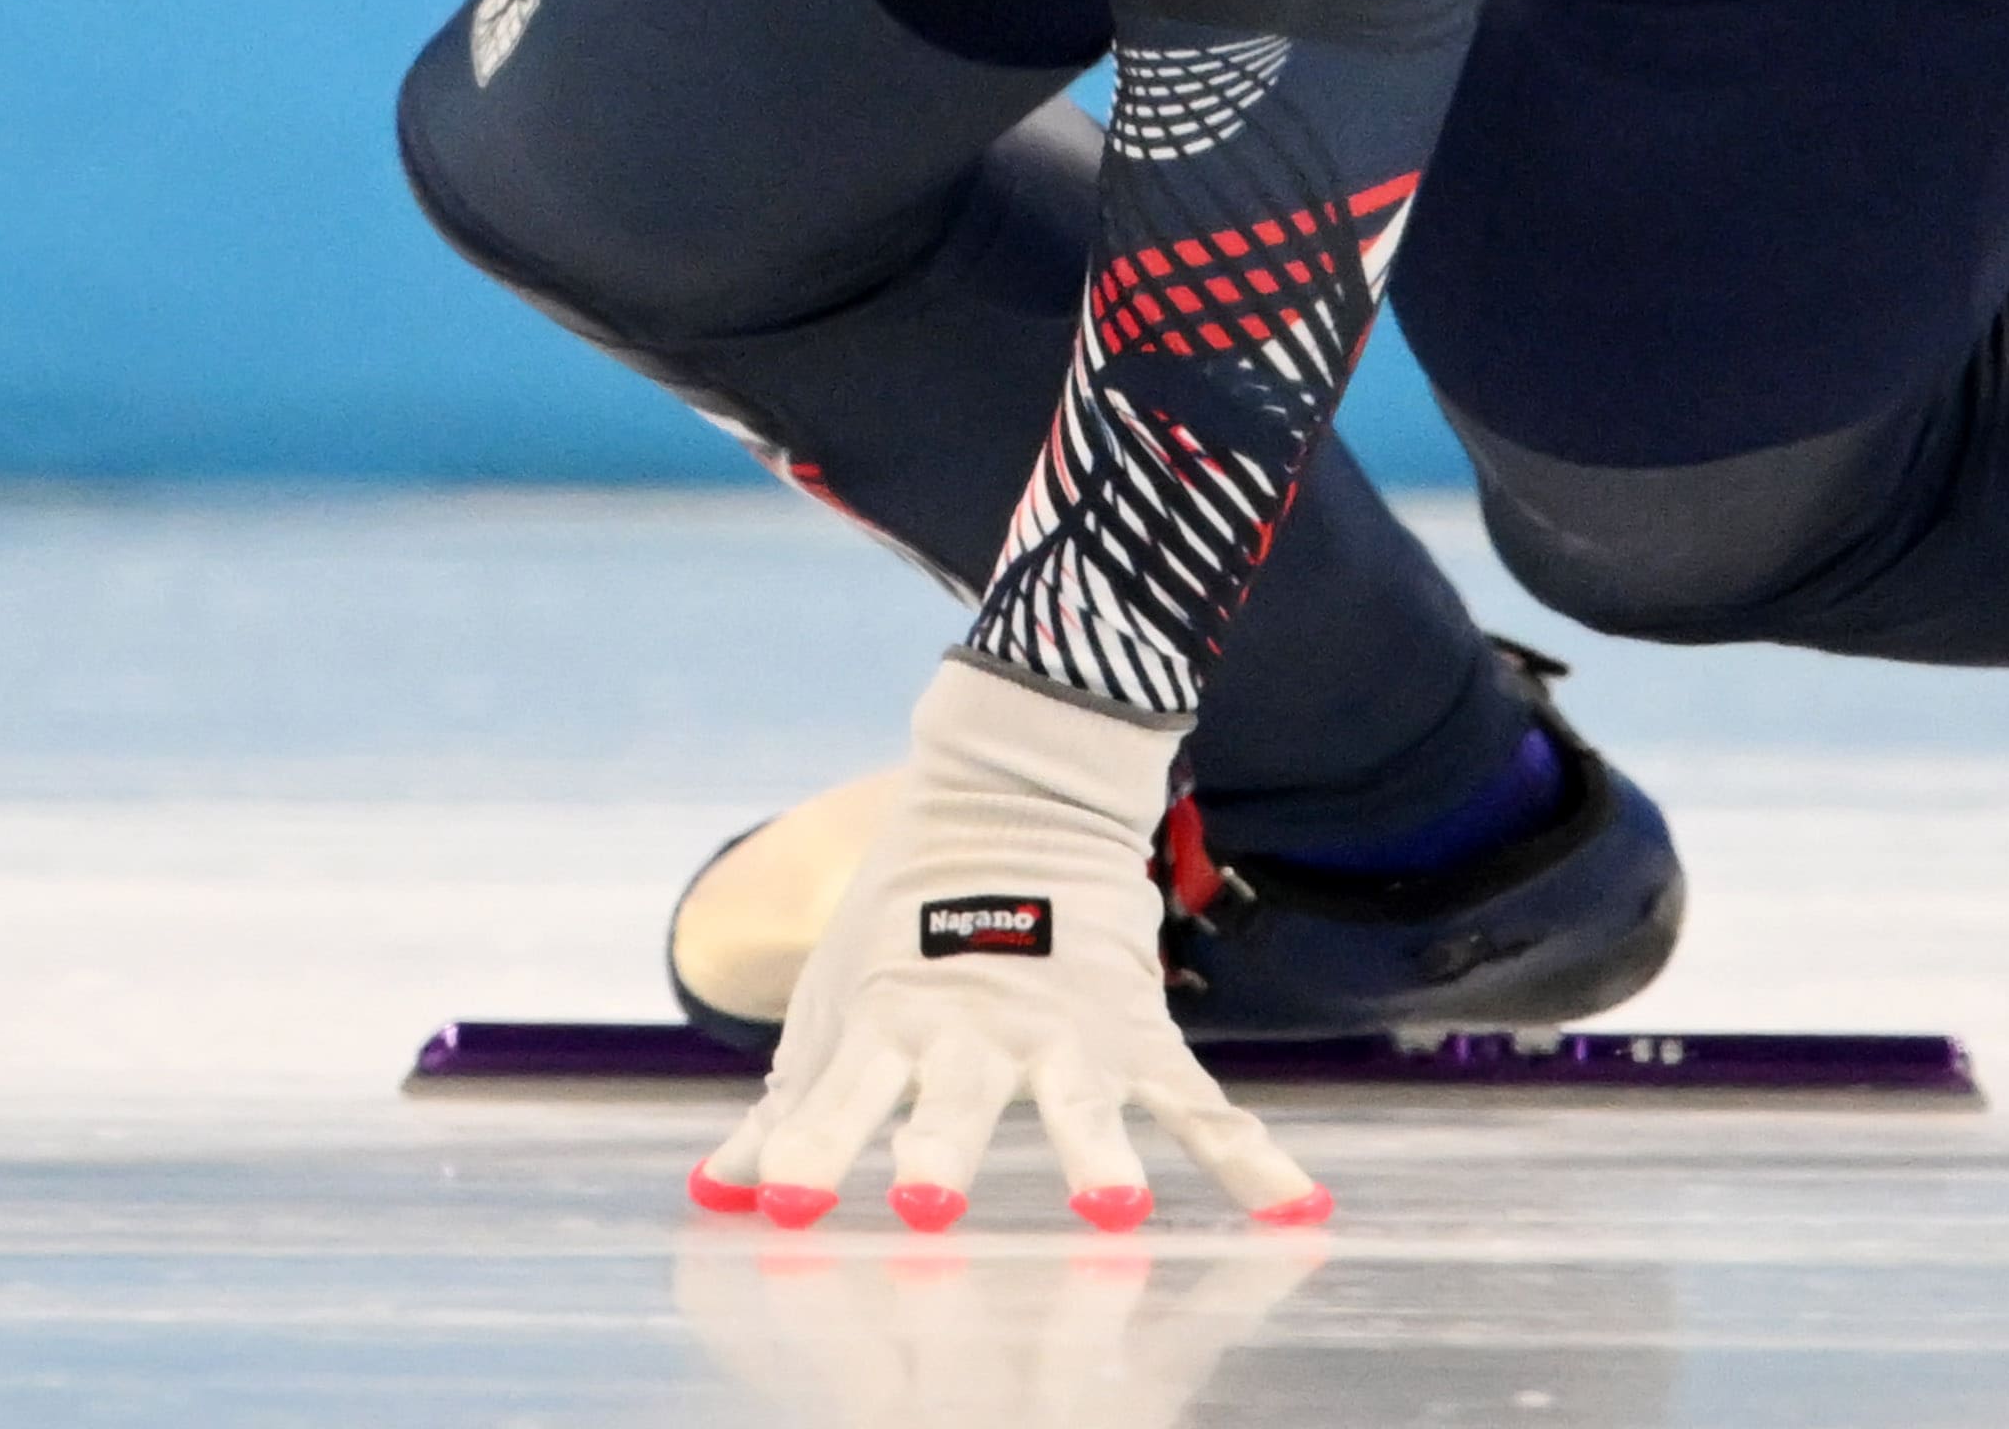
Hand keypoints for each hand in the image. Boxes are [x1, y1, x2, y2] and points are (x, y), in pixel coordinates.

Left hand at [690, 659, 1326, 1234]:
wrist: (1016, 792)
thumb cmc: (905, 923)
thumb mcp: (838, 1005)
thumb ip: (788, 1110)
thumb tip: (713, 1197)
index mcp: (889, 1021)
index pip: (837, 1095)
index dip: (811, 1151)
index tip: (783, 1212)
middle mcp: (973, 1027)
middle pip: (954, 1097)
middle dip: (942, 1150)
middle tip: (926, 1205)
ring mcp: (1064, 1026)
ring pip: (1080, 1099)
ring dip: (1096, 1156)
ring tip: (1113, 1217)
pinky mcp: (1138, 1025)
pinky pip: (1199, 1100)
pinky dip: (1252, 1157)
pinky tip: (1295, 1211)